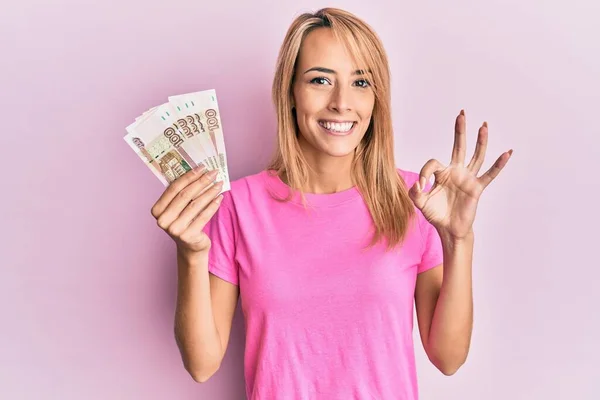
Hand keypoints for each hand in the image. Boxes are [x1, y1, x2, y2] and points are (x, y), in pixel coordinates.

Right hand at [151, 166, 223, 255]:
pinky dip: (213, 205)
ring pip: (195, 205)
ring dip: (209, 192)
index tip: (201, 167)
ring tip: (219, 184)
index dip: (189, 176)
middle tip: (213, 173)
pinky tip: (219, 197)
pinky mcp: (188, 236)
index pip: (173, 188)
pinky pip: (203, 216)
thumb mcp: (178, 209)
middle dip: (201, 182)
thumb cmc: (184, 222)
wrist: (190, 247)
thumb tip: (199, 172)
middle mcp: (163, 220)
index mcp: (157, 210)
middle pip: (185, 195)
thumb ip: (182, 194)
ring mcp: (175, 229)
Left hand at [408, 110, 512, 239]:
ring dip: (480, 141)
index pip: (432, 163)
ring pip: (476, 156)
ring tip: (483, 126)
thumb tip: (418, 183)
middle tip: (461, 113)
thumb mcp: (419, 202)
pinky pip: (490, 174)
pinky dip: (498, 164)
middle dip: (459, 130)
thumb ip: (413, 192)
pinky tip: (507, 153)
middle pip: (459, 147)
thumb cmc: (436, 214)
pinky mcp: (476, 188)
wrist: (448, 229)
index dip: (424, 172)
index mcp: (441, 173)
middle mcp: (456, 172)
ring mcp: (468, 178)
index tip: (421, 185)